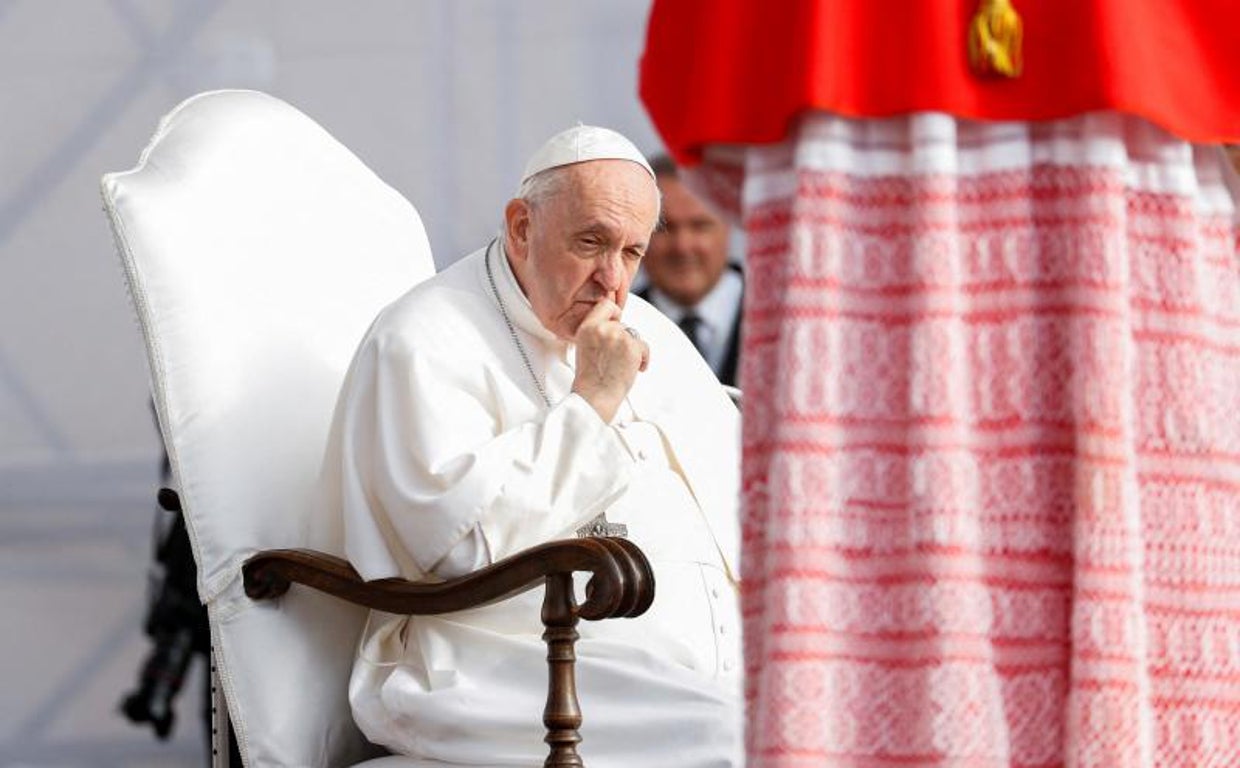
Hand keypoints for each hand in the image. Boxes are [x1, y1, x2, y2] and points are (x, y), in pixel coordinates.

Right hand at [572, 300, 648, 421]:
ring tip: (622, 366)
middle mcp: (602, 328)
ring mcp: (618, 337)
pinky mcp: (633, 347)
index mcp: (587, 327)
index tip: (617, 321)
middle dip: (623, 340)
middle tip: (616, 358)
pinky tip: (634, 369)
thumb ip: (597, 332)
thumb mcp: (585, 347)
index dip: (614, 312)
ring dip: (633, 351)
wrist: (594, 397)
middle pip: (622, 324)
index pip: (606, 304)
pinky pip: (645, 347)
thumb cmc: (591, 377)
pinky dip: (643, 359)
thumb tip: (615, 324)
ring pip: (634, 336)